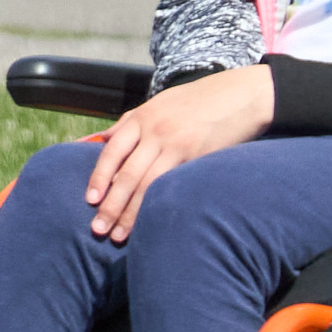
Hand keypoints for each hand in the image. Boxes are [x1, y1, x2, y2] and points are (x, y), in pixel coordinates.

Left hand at [81, 65, 277, 241]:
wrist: (241, 95)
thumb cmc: (197, 101)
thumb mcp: (160, 104)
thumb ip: (130, 122)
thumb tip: (100, 139)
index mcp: (142, 117)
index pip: (111, 151)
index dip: (99, 177)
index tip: (90, 200)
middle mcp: (156, 131)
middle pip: (126, 174)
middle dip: (110, 205)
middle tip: (98, 229)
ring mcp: (178, 145)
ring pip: (147, 185)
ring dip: (130, 214)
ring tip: (119, 235)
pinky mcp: (198, 158)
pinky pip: (172, 186)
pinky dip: (158, 206)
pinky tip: (150, 222)